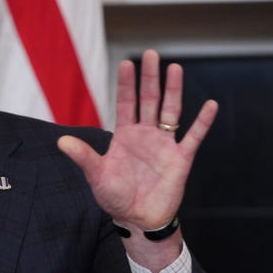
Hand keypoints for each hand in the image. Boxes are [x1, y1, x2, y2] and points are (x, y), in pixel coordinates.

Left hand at [58, 49, 216, 231]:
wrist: (138, 219)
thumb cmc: (116, 197)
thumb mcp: (96, 175)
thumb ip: (83, 156)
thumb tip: (61, 140)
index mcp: (125, 136)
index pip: (126, 103)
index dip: (127, 84)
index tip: (127, 63)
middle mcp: (146, 135)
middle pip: (149, 100)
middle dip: (150, 78)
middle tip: (151, 53)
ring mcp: (164, 145)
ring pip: (171, 112)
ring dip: (174, 91)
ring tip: (174, 68)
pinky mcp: (181, 159)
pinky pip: (193, 137)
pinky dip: (202, 122)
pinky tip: (211, 105)